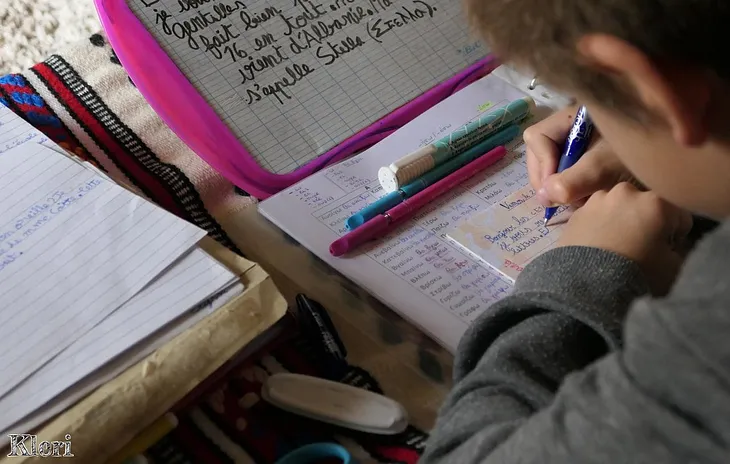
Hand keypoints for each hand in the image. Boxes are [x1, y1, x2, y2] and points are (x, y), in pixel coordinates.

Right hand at [524, 105, 633, 205]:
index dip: (541, 164)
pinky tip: (586, 196)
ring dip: (559, 184)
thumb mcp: (607, 166)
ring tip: (576, 201)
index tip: (553, 189)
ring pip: (553, 162)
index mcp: (573, 115)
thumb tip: (545, 196)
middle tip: (558, 201)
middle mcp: (572, 124)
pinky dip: (572, 185)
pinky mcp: (589, 152)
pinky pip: (567, 168)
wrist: (676, 156)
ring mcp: (580, 138)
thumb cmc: (641, 149)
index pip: (537, 137)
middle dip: (548, 178)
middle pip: (541, 151)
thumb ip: (576, 180)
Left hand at [557, 183, 692, 295]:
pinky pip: (597, 216)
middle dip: (648, 223)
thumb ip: (681, 251)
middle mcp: (626, 192)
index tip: (667, 251)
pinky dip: (601, 226)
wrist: (586, 285)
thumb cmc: (636, 274)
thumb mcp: (673, 268)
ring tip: (617, 247)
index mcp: (657, 201)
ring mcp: (598, 199)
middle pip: (647, 206)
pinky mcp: (577, 212)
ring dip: (622, 220)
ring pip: (620, 208)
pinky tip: (599, 246)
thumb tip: (673, 248)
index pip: (680, 216)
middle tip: (641, 247)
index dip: (676, 236)